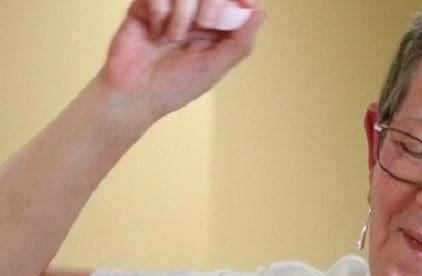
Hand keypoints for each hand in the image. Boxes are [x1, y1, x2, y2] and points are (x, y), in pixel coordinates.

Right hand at [99, 0, 264, 120]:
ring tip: (173, 38)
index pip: (235, 2)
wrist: (134, 95)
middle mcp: (196, 14)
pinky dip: (160, 11)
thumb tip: (260, 14)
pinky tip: (156, 32)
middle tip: (205, 23)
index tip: (247, 2)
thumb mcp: (214, 68)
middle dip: (214, 3)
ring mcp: (171, 8)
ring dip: (183, 13)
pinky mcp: (145, 5)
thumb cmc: (176, 86)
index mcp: (218, 29)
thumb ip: (239, 42)